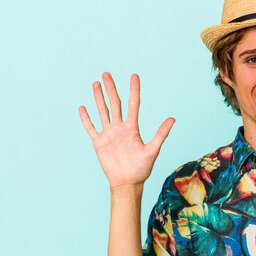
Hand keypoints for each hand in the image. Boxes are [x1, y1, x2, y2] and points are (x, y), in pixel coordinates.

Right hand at [78, 72, 174, 188]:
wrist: (128, 182)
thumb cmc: (142, 168)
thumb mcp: (153, 150)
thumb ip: (161, 134)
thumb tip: (172, 119)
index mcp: (132, 128)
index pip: (133, 104)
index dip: (134, 90)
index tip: (134, 76)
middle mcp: (120, 128)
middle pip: (115, 104)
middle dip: (111, 89)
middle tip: (106, 73)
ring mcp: (108, 134)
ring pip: (102, 112)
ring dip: (98, 98)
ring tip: (95, 84)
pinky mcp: (99, 143)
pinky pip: (91, 128)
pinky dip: (86, 118)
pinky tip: (83, 107)